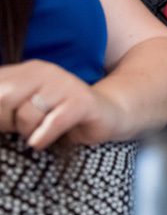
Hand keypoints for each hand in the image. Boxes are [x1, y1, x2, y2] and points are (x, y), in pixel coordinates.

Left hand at [0, 59, 124, 149]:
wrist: (109, 113)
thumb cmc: (65, 116)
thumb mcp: (33, 107)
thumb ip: (11, 106)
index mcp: (29, 70)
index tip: (5, 125)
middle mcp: (44, 72)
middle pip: (5, 98)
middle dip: (6, 122)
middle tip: (17, 132)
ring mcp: (63, 84)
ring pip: (27, 113)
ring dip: (27, 132)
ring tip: (36, 136)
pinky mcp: (81, 101)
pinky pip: (53, 122)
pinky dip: (42, 137)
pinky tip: (40, 144)